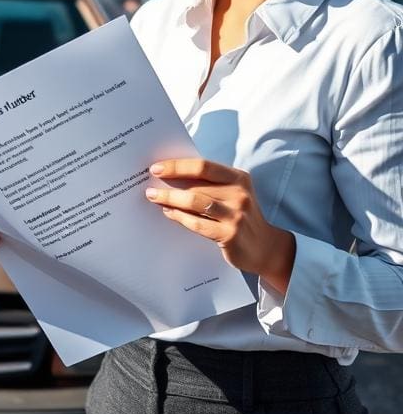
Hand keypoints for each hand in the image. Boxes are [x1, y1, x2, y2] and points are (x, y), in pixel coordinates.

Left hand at [144, 158, 295, 292]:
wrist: (264, 247)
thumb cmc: (239, 215)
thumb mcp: (232, 193)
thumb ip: (209, 183)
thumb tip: (171, 175)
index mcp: (239, 178)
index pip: (203, 166)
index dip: (177, 166)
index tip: (156, 168)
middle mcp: (239, 193)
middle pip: (195, 185)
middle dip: (168, 185)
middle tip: (149, 187)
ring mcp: (236, 214)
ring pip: (194, 202)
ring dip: (170, 199)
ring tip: (154, 198)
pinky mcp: (230, 234)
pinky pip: (197, 223)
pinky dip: (179, 217)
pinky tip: (169, 213)